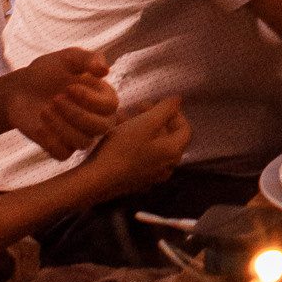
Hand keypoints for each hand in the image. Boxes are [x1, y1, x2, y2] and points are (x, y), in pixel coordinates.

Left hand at [4, 48, 118, 159]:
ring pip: (83, 142)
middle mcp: (96, 119)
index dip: (91, 99)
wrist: (21, 88)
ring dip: (62, 126)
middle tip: (55, 99)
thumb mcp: (69, 58)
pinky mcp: (60, 147)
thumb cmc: (49, 70)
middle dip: (77, 114)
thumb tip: (105, 70)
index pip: (110, 106)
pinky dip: (51, 142)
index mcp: (103, 97)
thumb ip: (89, 59)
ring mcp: (78, 135)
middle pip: (101, 127)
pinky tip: (40, 127)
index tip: (70, 87)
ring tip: (45, 110)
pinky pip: (63, 154)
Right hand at [70, 97, 192, 204]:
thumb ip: (166, 109)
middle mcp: (166, 167)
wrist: (96, 180)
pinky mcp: (135, 181)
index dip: (175, 113)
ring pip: (151, 145)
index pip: (185, 129)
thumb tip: (178, 100)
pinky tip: (116, 131)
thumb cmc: (122, 149)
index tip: (159, 103)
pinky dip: (132, 141)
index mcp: (173, 152)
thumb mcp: (146, 122)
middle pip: (167, 137)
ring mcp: (151, 176)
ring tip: (122, 115)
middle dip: (154, 118)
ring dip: (140, 127)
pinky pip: (140, 156)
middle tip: (139, 105)